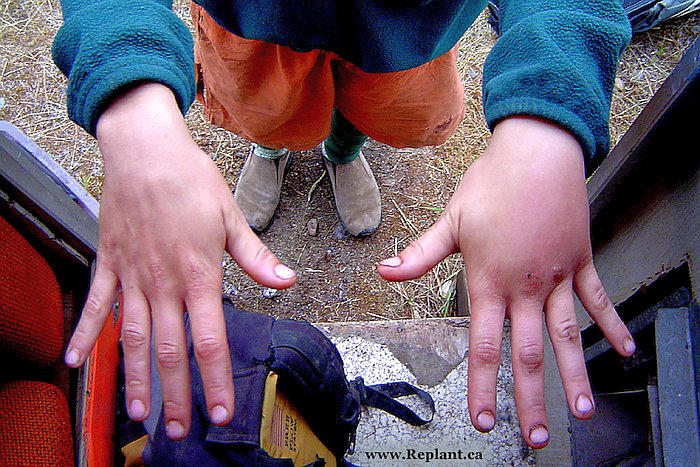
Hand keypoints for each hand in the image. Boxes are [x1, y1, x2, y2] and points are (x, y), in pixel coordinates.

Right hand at [63, 83, 296, 438]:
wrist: (145, 148)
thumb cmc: (191, 179)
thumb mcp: (231, 215)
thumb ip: (256, 256)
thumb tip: (287, 281)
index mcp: (199, 273)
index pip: (211, 340)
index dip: (217, 380)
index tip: (223, 411)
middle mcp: (164, 282)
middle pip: (170, 350)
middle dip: (176, 394)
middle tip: (179, 430)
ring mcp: (132, 275)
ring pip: (134, 337)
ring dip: (135, 377)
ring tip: (137, 413)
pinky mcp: (108, 262)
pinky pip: (95, 304)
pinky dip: (85, 333)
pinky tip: (77, 362)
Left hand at [377, 116, 633, 447]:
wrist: (536, 152)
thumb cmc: (491, 185)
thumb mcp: (451, 221)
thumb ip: (420, 254)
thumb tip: (384, 271)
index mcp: (489, 282)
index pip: (485, 345)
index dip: (483, 386)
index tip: (484, 418)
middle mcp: (525, 287)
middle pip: (528, 353)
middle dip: (530, 399)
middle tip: (536, 439)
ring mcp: (557, 277)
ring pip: (568, 336)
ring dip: (575, 376)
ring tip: (581, 411)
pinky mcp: (580, 262)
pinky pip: (599, 299)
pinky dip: (612, 325)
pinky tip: (624, 351)